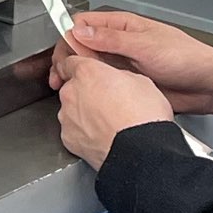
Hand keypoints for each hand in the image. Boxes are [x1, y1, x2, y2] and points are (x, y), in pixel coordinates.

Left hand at [52, 50, 176, 168]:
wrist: (141, 151)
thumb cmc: (144, 116)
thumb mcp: (141, 81)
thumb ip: (119, 76)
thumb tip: (116, 80)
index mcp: (87, 72)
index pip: (70, 62)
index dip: (80, 67)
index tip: (86, 73)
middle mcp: (72, 92)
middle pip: (72, 87)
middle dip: (86, 93)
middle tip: (108, 102)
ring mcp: (67, 117)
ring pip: (72, 110)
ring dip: (84, 113)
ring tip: (109, 122)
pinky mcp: (68, 138)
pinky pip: (73, 130)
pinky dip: (84, 133)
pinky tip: (103, 136)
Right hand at [60, 9, 212, 117]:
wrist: (208, 85)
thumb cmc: (186, 58)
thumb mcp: (145, 46)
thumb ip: (111, 39)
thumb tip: (80, 31)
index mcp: (123, 26)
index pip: (83, 25)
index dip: (69, 38)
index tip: (62, 55)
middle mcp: (120, 43)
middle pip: (82, 46)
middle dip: (68, 59)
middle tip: (60, 76)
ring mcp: (123, 63)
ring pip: (90, 65)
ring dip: (77, 75)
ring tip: (67, 87)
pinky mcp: (128, 82)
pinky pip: (103, 82)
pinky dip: (92, 87)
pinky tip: (87, 95)